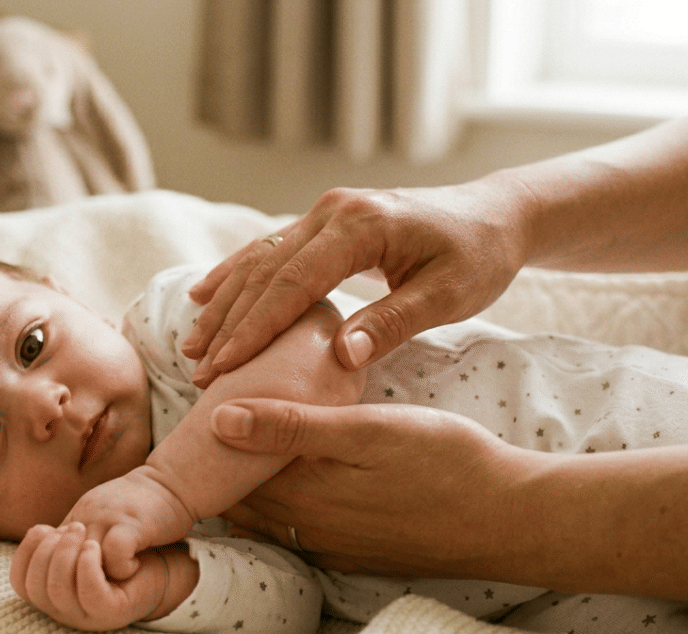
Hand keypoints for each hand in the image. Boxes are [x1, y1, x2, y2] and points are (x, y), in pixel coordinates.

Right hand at [10, 522, 170, 630]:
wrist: (162, 556)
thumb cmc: (119, 548)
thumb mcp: (83, 542)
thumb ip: (60, 544)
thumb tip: (38, 531)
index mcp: (53, 593)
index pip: (20, 581)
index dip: (24, 552)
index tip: (43, 527)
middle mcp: (66, 609)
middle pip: (36, 586)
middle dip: (47, 550)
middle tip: (72, 526)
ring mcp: (88, 615)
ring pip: (58, 591)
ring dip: (65, 555)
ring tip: (82, 531)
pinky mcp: (112, 612)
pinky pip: (89, 594)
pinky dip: (86, 567)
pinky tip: (94, 546)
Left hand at [62, 470, 195, 580]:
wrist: (172, 481)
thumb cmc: (140, 505)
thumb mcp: (101, 513)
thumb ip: (80, 532)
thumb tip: (61, 557)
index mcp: (77, 515)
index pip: (42, 549)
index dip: (52, 572)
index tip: (76, 580)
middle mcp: (86, 515)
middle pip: (58, 558)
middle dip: (71, 580)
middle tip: (93, 585)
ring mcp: (107, 518)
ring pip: (82, 558)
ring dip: (96, 576)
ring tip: (114, 579)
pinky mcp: (132, 522)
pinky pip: (114, 553)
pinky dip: (123, 569)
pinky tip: (134, 567)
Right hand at [182, 184, 528, 385]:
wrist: (495, 214)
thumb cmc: (478, 255)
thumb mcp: (448, 295)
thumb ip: (392, 322)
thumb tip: (339, 358)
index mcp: (361, 226)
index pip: (293, 282)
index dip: (256, 327)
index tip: (225, 366)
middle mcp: (332, 212)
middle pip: (265, 271)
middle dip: (228, 321)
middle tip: (198, 367)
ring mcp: (325, 213)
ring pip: (259, 259)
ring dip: (224, 302)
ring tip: (192, 342)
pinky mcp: (324, 222)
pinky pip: (270, 250)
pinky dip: (236, 275)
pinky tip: (206, 295)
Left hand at [213, 398, 541, 578]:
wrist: (509, 518)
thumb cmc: (443, 463)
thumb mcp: (366, 430)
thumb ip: (292, 425)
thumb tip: (218, 419)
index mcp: (301, 497)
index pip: (227, 476)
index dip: (211, 441)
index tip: (211, 401)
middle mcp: (308, 530)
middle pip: (244, 498)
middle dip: (229, 464)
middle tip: (229, 412)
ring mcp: (334, 546)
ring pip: (272, 514)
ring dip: (259, 483)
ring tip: (263, 439)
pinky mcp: (358, 551)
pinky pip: (303, 529)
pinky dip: (290, 501)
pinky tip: (308, 473)